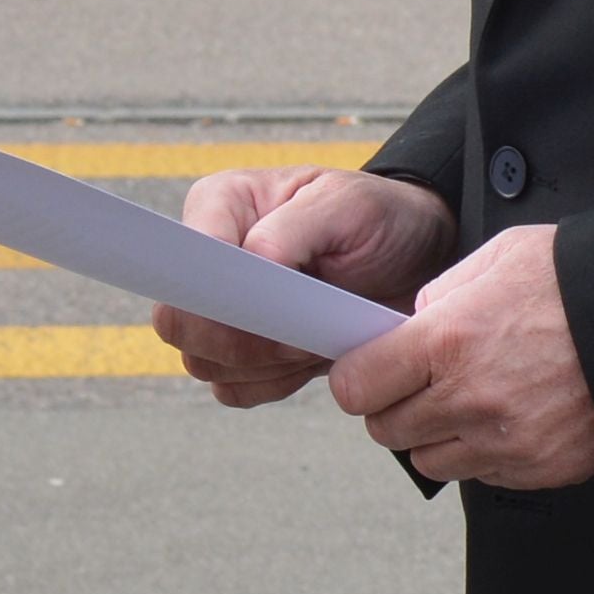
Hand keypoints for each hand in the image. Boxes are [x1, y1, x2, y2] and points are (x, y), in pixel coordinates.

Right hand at [156, 163, 457, 405]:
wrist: (411, 261)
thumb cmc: (377, 219)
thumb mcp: (348, 205)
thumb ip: (293, 229)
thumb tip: (252, 265)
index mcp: (220, 205)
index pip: (187, 260)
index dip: (219, 293)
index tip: (273, 306)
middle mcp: (209, 259)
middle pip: (182, 324)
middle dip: (243, 340)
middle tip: (302, 329)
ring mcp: (221, 311)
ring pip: (207, 363)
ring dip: (265, 364)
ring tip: (316, 334)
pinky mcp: (241, 353)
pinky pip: (233, 388)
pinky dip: (273, 383)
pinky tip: (310, 357)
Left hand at [329, 221, 593, 489]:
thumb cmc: (586, 284)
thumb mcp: (502, 257)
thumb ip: (445, 291)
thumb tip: (416, 320)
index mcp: (449, 340)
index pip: (357, 385)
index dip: (358, 376)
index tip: (368, 369)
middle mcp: (470, 399)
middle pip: (386, 430)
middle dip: (393, 405)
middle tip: (418, 383)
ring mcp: (504, 442)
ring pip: (428, 460)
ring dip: (435, 435)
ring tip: (467, 400)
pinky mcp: (537, 469)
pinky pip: (481, 475)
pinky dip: (482, 453)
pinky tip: (507, 415)